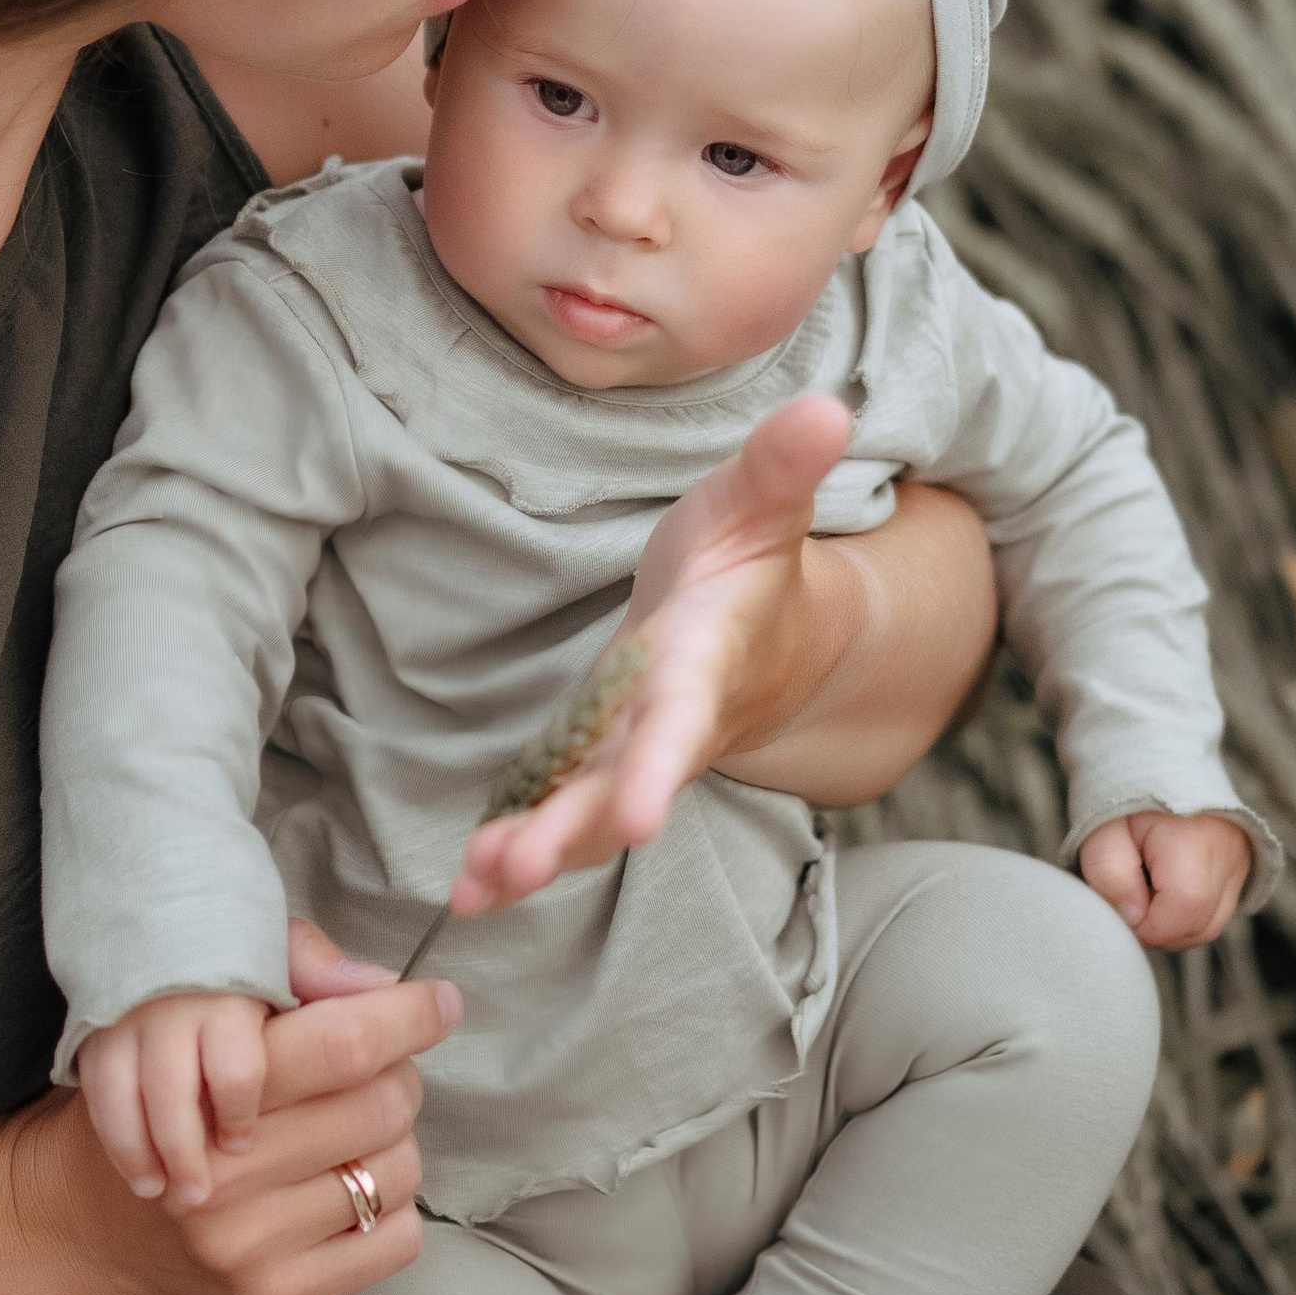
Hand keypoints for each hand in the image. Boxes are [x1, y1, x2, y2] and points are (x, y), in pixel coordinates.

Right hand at [28, 921, 454, 1294]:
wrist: (86, 1218)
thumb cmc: (168, 1102)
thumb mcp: (205, 1016)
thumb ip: (293, 980)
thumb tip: (385, 986)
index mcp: (207, 1084)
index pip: (341, 1044)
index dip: (407, 1016)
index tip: (436, 1002)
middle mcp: (225, 1170)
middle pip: (382, 1104)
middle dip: (395, 1076)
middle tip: (372, 1074)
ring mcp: (249, 1243)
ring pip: (399, 1171)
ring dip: (390, 1144)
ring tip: (345, 1137)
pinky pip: (398, 1240)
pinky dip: (392, 1208)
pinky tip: (343, 1190)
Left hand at [451, 392, 855, 916]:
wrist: (767, 632)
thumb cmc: (751, 560)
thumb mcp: (761, 502)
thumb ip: (782, 464)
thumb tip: (825, 408)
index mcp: (707, 657)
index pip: (683, 714)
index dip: (659, 763)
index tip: (640, 817)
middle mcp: (672, 719)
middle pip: (625, 780)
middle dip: (579, 824)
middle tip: (527, 864)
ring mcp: (635, 750)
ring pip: (587, 812)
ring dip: (537, 850)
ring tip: (477, 885)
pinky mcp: (599, 762)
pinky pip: (562, 813)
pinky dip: (518, 853)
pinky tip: (470, 886)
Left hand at [1078, 809, 1250, 949]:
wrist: (1154, 759)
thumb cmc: (1122, 798)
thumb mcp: (1099, 834)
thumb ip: (1110, 879)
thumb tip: (1134, 919)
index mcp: (1195, 840)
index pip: (1183, 911)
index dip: (1146, 924)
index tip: (1121, 902)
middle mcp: (1230, 854)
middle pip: (1201, 926)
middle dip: (1159, 928)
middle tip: (1129, 896)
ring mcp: (1241, 862)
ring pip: (1210, 925)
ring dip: (1173, 923)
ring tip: (1145, 888)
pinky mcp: (1242, 867)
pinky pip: (1217, 912)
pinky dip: (1187, 913)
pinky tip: (1164, 888)